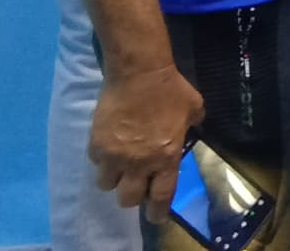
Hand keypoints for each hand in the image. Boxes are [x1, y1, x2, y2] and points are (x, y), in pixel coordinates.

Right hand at [89, 63, 203, 221]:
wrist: (138, 73)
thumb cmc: (170, 89)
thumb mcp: (194, 108)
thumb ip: (192, 124)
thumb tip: (190, 127)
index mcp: (166, 158)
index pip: (161, 196)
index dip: (157, 212)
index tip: (155, 217)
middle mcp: (139, 164)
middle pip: (128, 199)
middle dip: (132, 196)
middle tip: (135, 185)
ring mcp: (115, 156)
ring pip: (107, 186)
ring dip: (114, 179)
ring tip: (119, 166)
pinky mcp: (96, 145)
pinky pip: (96, 163)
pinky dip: (101, 159)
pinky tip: (109, 146)